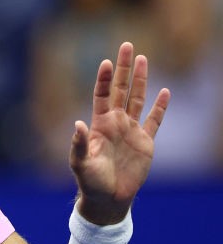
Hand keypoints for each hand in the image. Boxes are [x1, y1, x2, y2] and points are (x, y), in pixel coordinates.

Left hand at [69, 42, 169, 224]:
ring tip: (143, 59)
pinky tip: (165, 91)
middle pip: (121, 89)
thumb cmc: (90, 180)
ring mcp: (131, 130)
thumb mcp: (80, 162)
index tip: (105, 61)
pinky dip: (161, 107)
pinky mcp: (146, 143)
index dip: (103, 79)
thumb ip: (79, 144)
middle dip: (123, 68)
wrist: (108, 197)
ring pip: (138, 99)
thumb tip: (77, 125)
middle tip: (126, 45)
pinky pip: (155, 121)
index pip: (101, 94)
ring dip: (141, 80)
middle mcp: (116, 122)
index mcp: (99, 124)